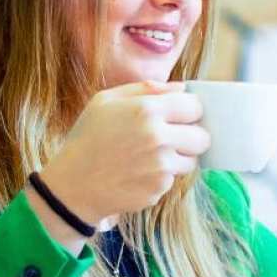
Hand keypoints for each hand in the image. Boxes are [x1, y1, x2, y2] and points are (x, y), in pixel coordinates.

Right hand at [39, 80, 210, 227]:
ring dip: (179, 158)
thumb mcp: (106, 101)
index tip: (181, 116)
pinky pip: (173, 179)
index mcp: (147, 110)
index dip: (190, 111)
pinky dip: (162, 177)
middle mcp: (158, 138)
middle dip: (191, 136)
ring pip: (192, 160)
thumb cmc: (88, 138)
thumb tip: (181, 88)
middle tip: (174, 138)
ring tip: (152, 156)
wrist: (73, 185)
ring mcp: (161, 167)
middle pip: (202, 137)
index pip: (195, 106)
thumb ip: (146, 89)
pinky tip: (140, 173)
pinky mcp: (159, 189)